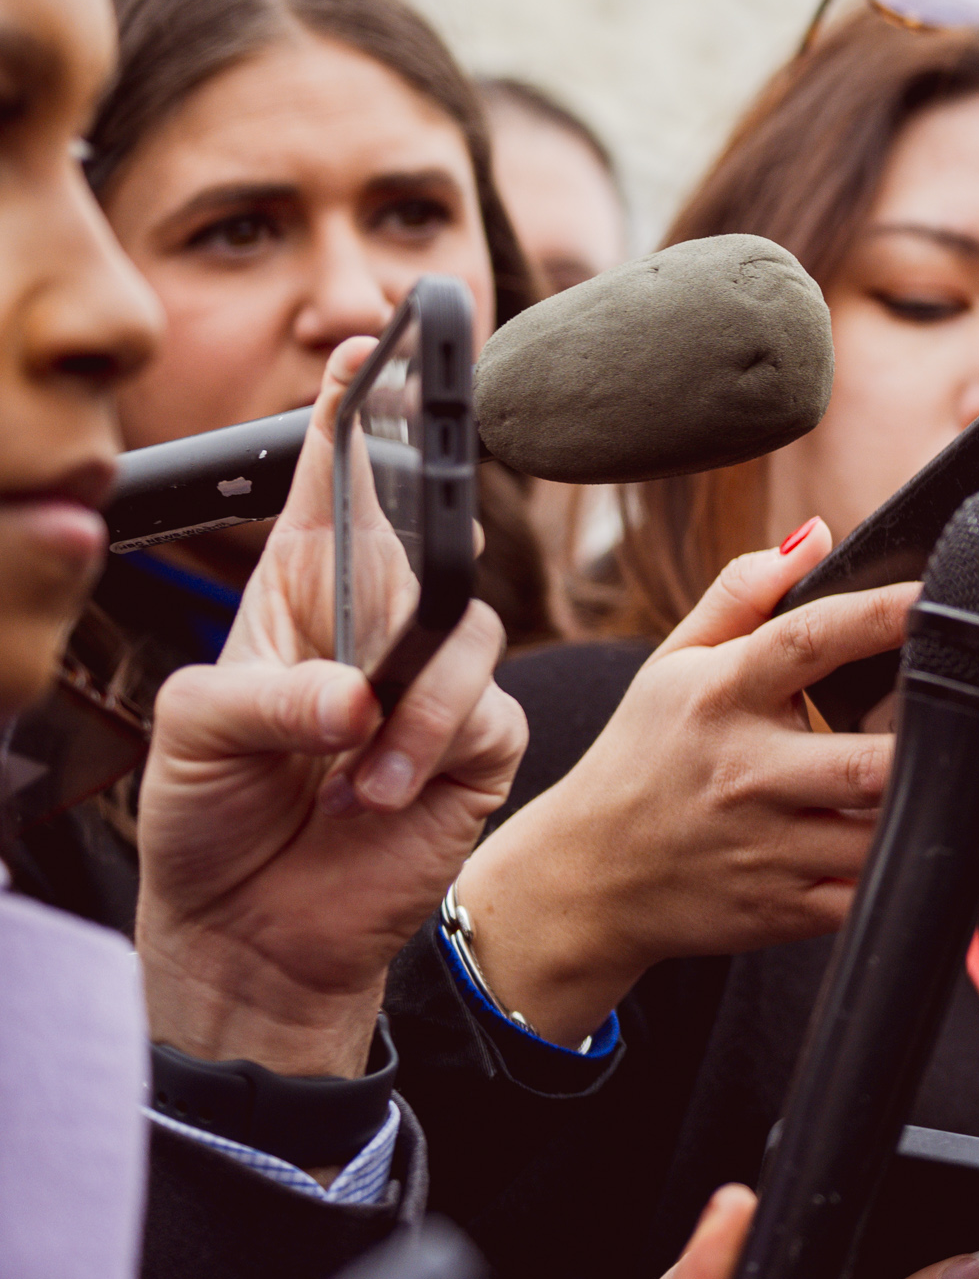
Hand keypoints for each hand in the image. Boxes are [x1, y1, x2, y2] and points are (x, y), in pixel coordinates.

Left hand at [139, 341, 525, 1077]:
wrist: (255, 935)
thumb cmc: (210, 823)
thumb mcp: (194, 736)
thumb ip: (267, 695)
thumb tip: (356, 696)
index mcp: (300, 596)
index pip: (335, 482)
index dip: (354, 411)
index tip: (366, 343)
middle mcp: (380, 623)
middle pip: (428, 528)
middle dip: (438, 498)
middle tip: (429, 502)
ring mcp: (436, 680)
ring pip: (467, 630)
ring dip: (408, 703)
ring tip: (351, 765)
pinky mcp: (479, 740)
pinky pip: (484, 711)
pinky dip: (429, 749)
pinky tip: (380, 793)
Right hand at [451, 523, 907, 1042]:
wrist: (583, 880)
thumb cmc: (645, 756)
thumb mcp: (672, 664)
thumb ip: (742, 593)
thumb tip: (817, 534)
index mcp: (722, 696)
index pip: (813, 640)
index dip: (886, 613)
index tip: (949, 593)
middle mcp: (745, 773)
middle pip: (869, 758)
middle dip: (945, 740)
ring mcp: (765, 849)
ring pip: (884, 834)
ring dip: (948, 807)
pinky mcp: (782, 910)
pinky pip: (870, 895)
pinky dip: (918, 871)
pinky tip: (956, 840)